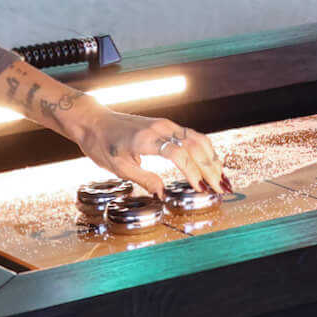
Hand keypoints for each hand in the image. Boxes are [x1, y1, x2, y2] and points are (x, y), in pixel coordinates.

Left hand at [77, 111, 230, 196]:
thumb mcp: (118, 168)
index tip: (200, 188)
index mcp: (146, 139)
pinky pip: (192, 136)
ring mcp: (166, 125)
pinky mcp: (167, 125)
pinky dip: (205, 150)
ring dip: (212, 159)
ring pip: (198, 139)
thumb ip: (144, 179)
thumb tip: (163, 195)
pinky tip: (211, 163)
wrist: (94, 121)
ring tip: (221, 178)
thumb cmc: (102, 144)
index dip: (192, 172)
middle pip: (195, 146)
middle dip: (210, 168)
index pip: (178, 154)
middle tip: (221, 188)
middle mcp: (161, 128)